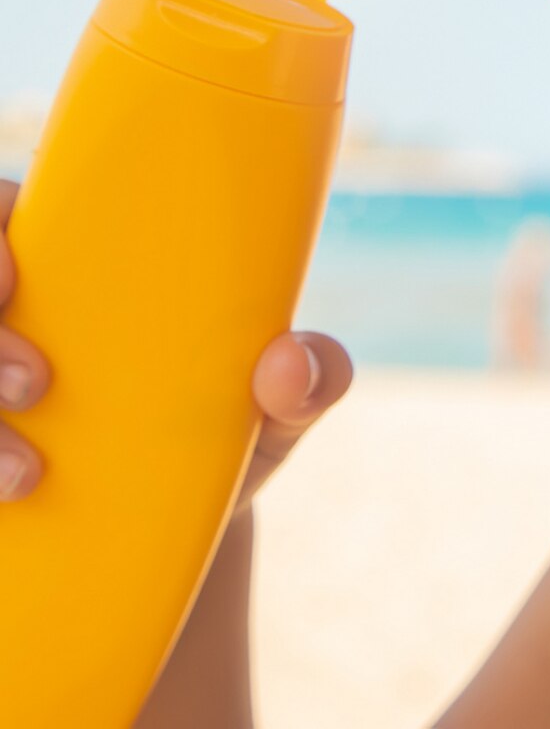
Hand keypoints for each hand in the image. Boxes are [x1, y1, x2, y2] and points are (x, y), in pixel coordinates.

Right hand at [0, 178, 352, 513]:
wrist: (179, 541)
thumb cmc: (223, 438)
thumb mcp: (277, 412)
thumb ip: (312, 379)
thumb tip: (288, 364)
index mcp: (82, 273)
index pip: (8, 214)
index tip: (12, 268)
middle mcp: (18, 323)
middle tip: (34, 384)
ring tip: (26, 473)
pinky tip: (5, 505)